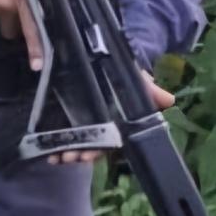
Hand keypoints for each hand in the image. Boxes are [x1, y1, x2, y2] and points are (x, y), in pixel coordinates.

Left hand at [49, 71, 175, 165]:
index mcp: (116, 124)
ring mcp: (82, 121)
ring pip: (76, 142)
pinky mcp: (67, 113)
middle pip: (89, 145)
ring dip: (64, 151)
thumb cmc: (126, 75)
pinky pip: (62, 131)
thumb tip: (169, 100)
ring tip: (54, 156)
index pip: (107, 143)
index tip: (86, 157)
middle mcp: (100, 126)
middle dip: (79, 153)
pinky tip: (45, 149)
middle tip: (67, 157)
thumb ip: (149, 90)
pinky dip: (53, 142)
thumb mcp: (136, 79)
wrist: (107, 57)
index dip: (97, 151)